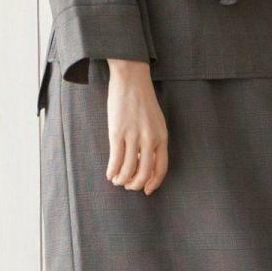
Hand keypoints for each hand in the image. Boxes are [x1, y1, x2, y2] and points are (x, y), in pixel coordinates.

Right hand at [106, 62, 168, 194]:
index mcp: (162, 137)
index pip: (161, 168)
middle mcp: (149, 139)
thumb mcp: (156, 122)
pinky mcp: (117, 132)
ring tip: (117, 180)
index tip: (147, 190)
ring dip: (121, 179)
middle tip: (128, 185)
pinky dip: (112, 171)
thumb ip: (154, 141)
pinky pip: (115, 159)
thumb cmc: (143, 100)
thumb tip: (145, 162)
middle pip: (144, 173)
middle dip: (135, 184)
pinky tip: (109, 173)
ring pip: (128, 169)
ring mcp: (133, 136)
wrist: (131, 80)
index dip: (154, 183)